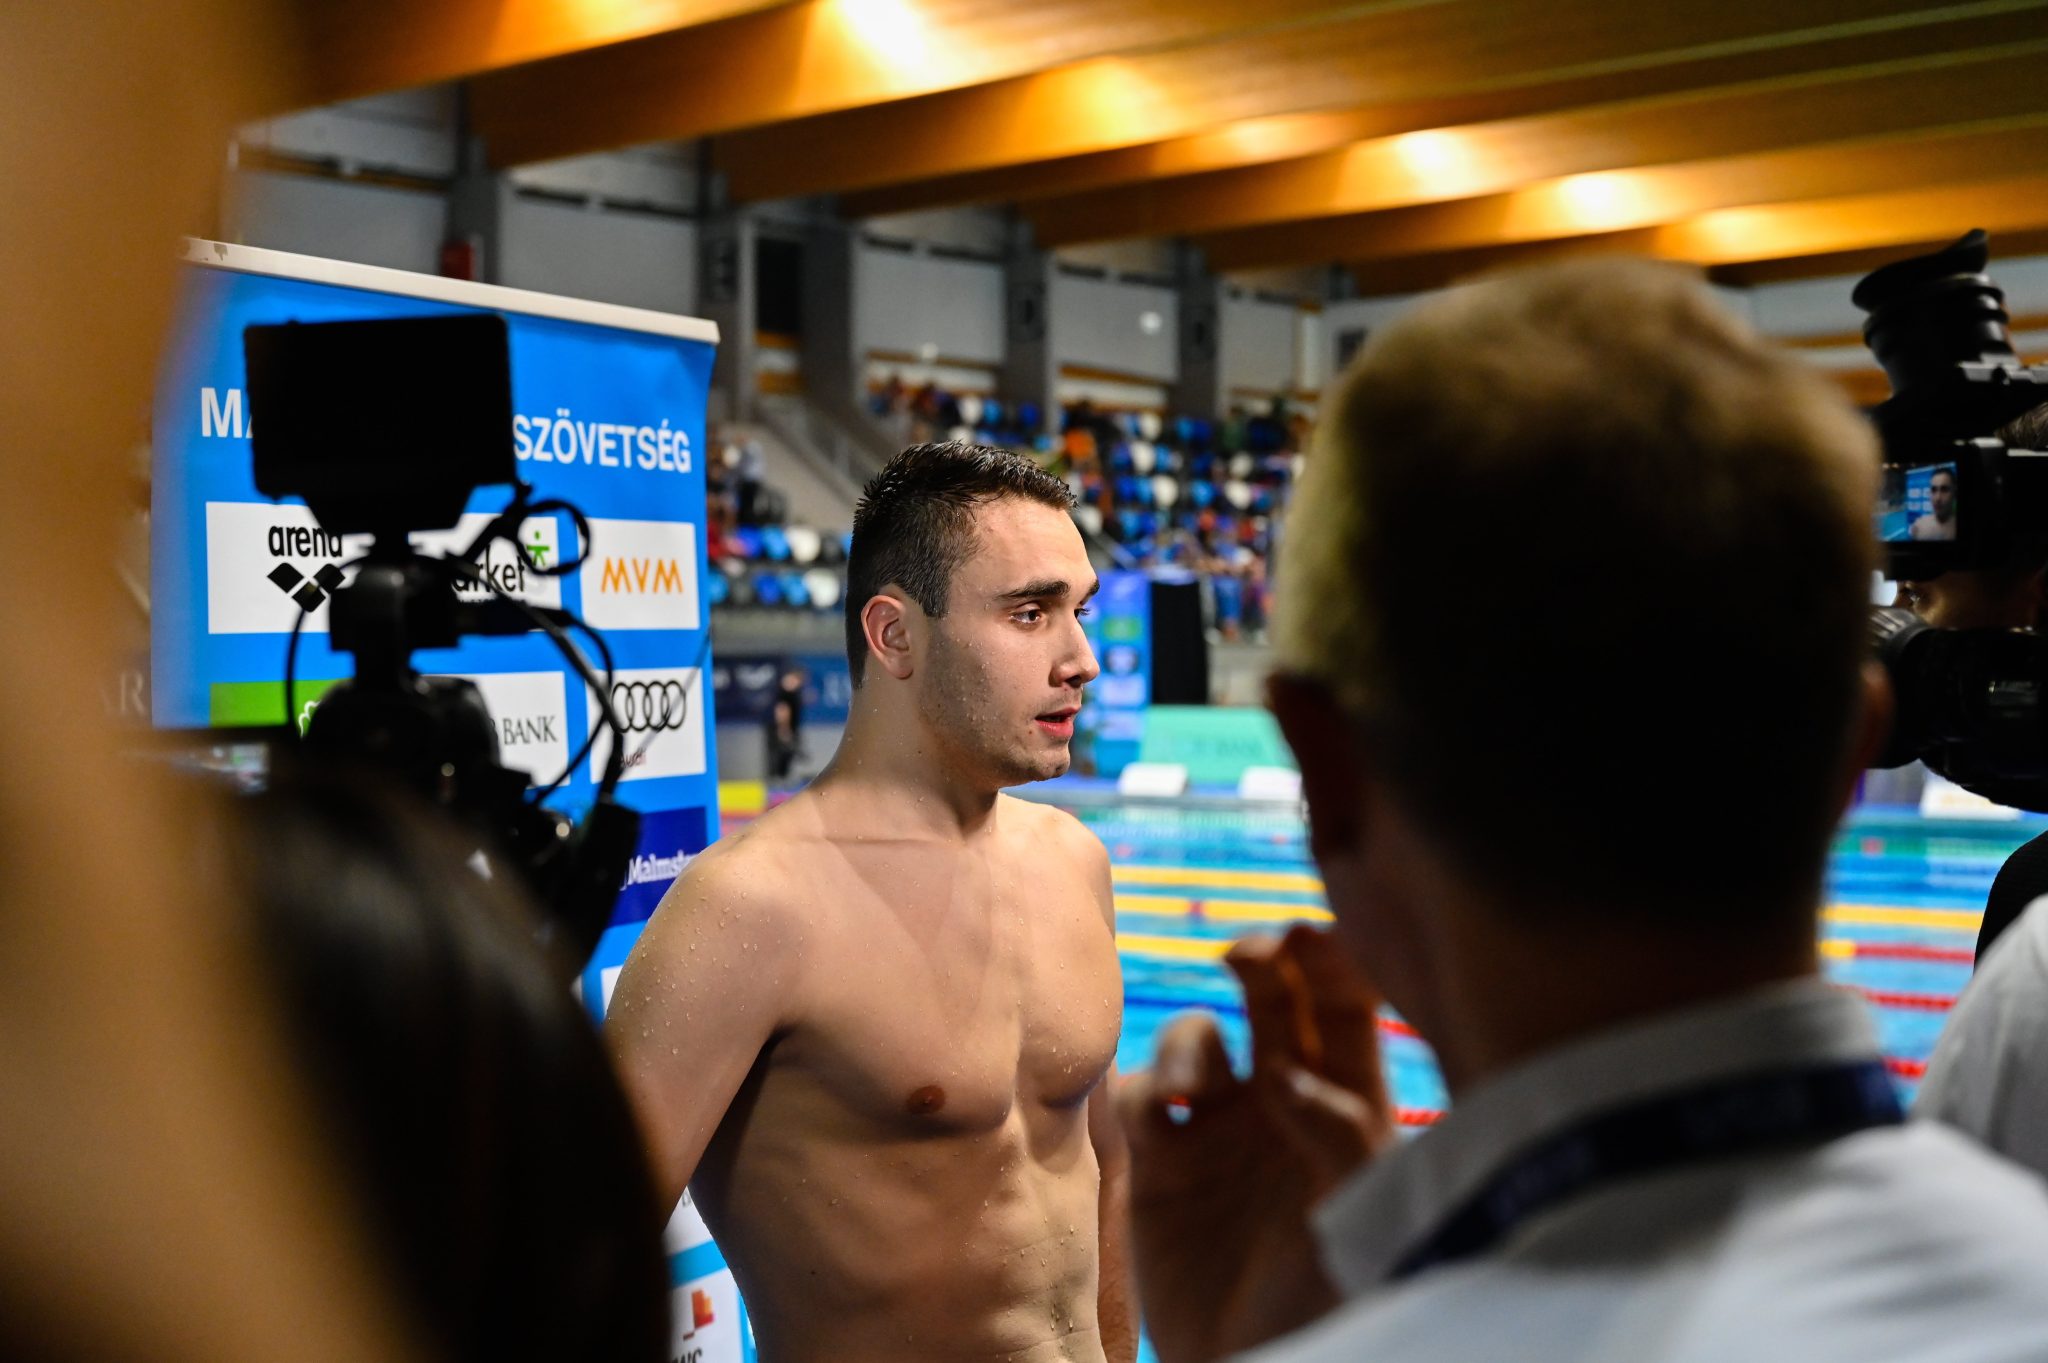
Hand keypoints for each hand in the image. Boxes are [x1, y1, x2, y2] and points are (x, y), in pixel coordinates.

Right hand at [1118, 924, 1395, 1362]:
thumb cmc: (1329, 1300)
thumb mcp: (1361, 1215)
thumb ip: (1341, 1136)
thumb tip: (1289, 1074)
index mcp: (1347, 1102)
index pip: (1345, 1004)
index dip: (1332, 958)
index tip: (1315, 937)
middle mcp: (1281, 1100)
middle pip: (1272, 996)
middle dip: (1261, 958)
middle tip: (1249, 954)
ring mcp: (1216, 1128)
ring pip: (1198, 1035)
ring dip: (1191, 1039)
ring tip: (1192, 1087)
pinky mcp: (1159, 1163)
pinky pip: (1137, 1095)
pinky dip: (1141, 1089)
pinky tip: (1160, 1116)